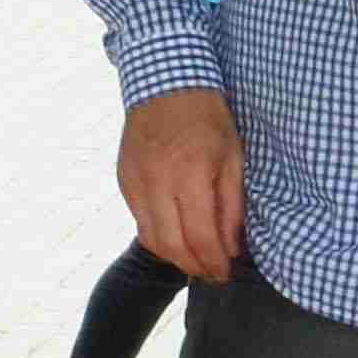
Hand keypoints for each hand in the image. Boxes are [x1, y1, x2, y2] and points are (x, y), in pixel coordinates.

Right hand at [119, 90, 242, 283]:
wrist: (165, 83)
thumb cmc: (206, 117)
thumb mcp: (233, 157)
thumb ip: (231, 205)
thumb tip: (230, 247)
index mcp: (190, 173)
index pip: (200, 236)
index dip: (215, 262)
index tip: (226, 272)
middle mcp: (157, 182)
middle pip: (172, 246)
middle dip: (195, 267)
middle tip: (213, 274)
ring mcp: (136, 182)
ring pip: (151, 238)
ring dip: (175, 257)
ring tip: (196, 260)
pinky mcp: (124, 180)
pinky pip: (139, 220)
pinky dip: (159, 236)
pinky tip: (176, 235)